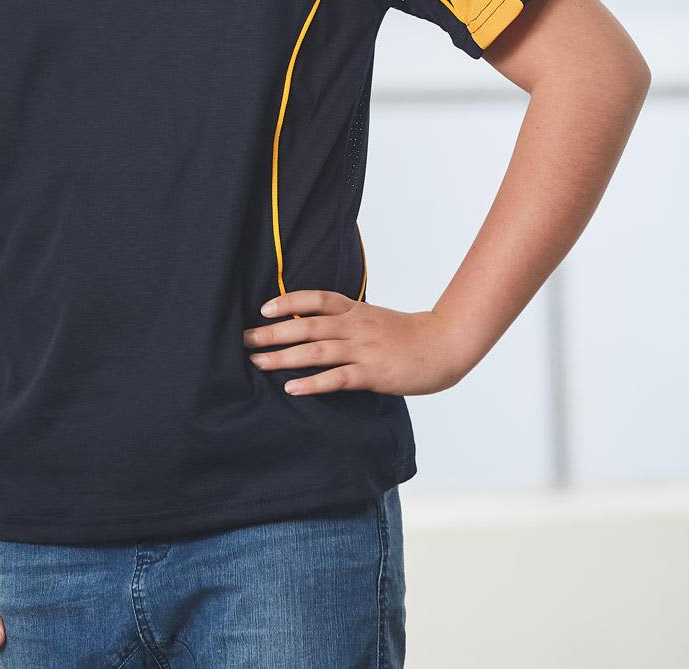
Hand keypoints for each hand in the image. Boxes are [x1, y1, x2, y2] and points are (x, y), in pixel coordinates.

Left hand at [242, 290, 470, 395]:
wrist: (443, 346)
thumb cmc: (406, 336)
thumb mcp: (373, 319)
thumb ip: (347, 321)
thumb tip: (314, 326)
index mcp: (355, 310)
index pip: (316, 298)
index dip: (288, 302)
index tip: (263, 308)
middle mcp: (355, 326)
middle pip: (307, 325)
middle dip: (272, 332)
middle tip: (244, 340)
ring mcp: (363, 349)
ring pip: (316, 351)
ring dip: (283, 357)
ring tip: (258, 363)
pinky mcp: (372, 374)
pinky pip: (337, 378)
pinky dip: (312, 383)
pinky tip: (291, 389)